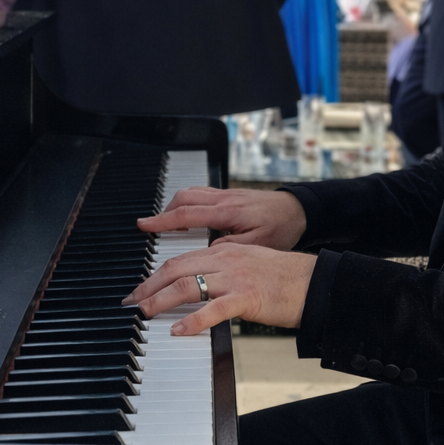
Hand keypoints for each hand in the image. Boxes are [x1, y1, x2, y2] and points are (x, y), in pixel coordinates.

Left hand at [123, 243, 316, 334]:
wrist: (316, 282)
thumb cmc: (286, 279)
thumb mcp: (250, 265)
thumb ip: (225, 270)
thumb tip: (203, 285)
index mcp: (226, 250)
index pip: (181, 259)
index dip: (156, 274)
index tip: (141, 288)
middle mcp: (226, 259)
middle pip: (176, 268)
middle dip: (149, 285)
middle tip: (132, 301)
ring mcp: (236, 277)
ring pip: (188, 285)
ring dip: (160, 300)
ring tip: (145, 313)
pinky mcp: (247, 298)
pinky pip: (213, 309)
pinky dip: (192, 320)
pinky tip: (179, 330)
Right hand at [137, 187, 306, 248]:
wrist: (298, 210)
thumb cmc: (283, 227)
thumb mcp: (260, 244)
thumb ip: (232, 248)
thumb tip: (208, 251)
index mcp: (227, 212)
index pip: (186, 215)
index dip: (162, 221)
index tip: (145, 226)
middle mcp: (223, 199)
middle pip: (182, 199)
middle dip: (162, 213)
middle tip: (150, 227)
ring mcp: (226, 194)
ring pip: (190, 193)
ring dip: (173, 206)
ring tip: (165, 223)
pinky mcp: (230, 195)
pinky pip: (201, 193)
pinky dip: (187, 201)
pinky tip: (187, 214)